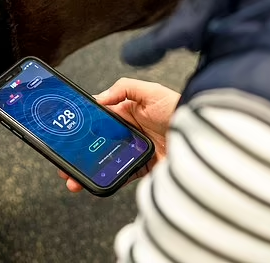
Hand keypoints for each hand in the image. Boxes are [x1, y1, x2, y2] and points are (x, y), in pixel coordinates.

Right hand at [58, 78, 180, 192]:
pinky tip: (96, 182)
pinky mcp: (144, 168)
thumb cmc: (181, 108)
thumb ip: (124, 88)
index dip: (82, 127)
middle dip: (78, 153)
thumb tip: (98, 98)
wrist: (207, 137)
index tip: (67, 135)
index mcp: (127, 112)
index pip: (99, 119)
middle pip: (97, 143)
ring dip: (87, 169)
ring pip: (105, 161)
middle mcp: (129, 132)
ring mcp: (135, 151)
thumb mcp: (151, 91)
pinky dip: (108, 179)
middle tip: (62, 162)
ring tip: (72, 179)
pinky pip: (122, 174)